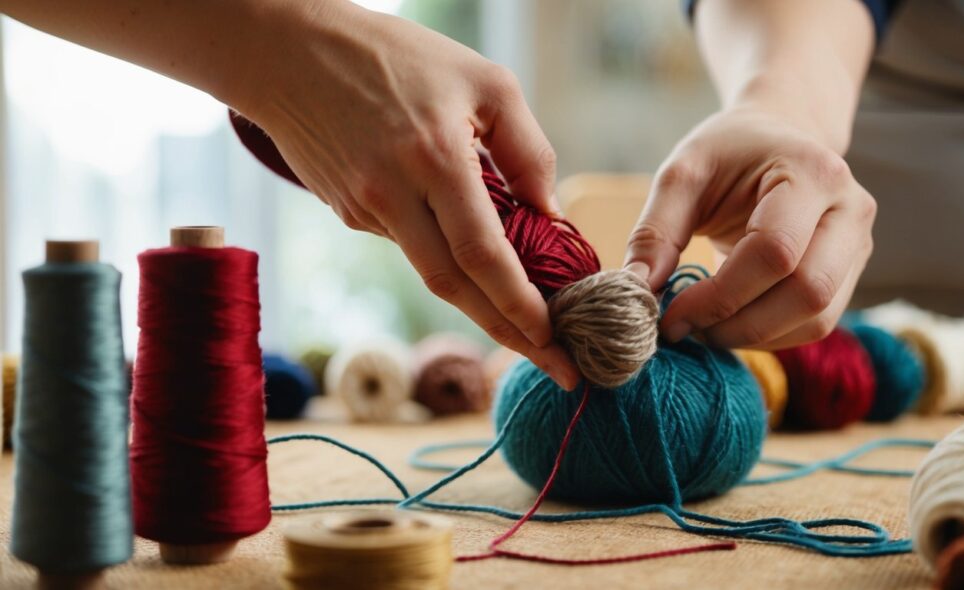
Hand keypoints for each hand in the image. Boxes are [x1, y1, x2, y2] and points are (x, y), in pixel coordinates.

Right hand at [241, 2, 576, 387]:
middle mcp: (394, 194)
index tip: (554, 338)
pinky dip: (440, 251)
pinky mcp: (347, 212)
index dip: (520, 305)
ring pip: (430, 269)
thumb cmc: (397, 55)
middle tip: (556, 366)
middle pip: (454, 288)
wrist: (288, 50)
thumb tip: (550, 216)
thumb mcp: (484, 82)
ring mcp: (364, 209)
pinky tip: (459, 240)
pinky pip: (406, 242)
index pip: (483, 255)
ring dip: (478, 297)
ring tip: (526, 311)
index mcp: (435, 158)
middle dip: (509, 333)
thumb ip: (527, 151)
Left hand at [624, 108, 875, 349]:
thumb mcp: (683, 173)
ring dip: (753, 336)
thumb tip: (637, 289)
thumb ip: (656, 230)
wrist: (779, 136)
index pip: (775, 252)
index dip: (719, 295)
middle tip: (686, 329)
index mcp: (813, 173)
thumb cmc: (728, 153)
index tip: (670, 314)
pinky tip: (729, 322)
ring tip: (704, 327)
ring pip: (818, 319)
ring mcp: (858, 245)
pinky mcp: (850, 275)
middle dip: (739, 323)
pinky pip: (816, 324)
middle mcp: (850, 210)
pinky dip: (768, 335)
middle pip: (809, 293)